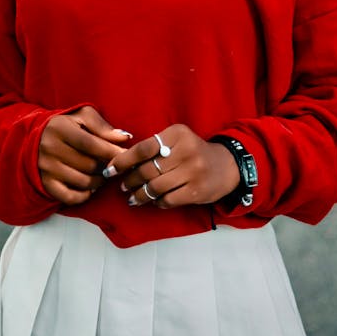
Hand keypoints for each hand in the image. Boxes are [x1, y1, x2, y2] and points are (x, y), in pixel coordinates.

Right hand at [38, 106, 131, 205]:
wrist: (36, 138)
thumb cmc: (66, 125)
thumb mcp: (82, 117)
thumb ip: (102, 126)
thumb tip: (124, 138)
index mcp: (59, 128)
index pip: (90, 144)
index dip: (110, 151)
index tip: (125, 155)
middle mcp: (50, 148)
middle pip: (89, 165)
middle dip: (106, 166)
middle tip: (114, 165)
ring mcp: (46, 168)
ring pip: (83, 181)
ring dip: (99, 181)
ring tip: (104, 174)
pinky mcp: (45, 184)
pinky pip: (70, 197)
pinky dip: (84, 195)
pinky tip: (91, 187)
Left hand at [103, 124, 239, 208]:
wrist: (226, 166)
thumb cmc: (193, 152)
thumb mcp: (177, 139)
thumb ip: (155, 146)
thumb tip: (122, 161)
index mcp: (177, 134)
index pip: (143, 148)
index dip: (123, 161)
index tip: (110, 170)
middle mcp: (186, 151)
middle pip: (147, 169)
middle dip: (130, 180)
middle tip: (123, 186)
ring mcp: (193, 172)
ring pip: (155, 187)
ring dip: (140, 194)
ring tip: (132, 197)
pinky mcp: (197, 191)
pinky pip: (168, 199)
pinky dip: (157, 202)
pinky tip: (153, 201)